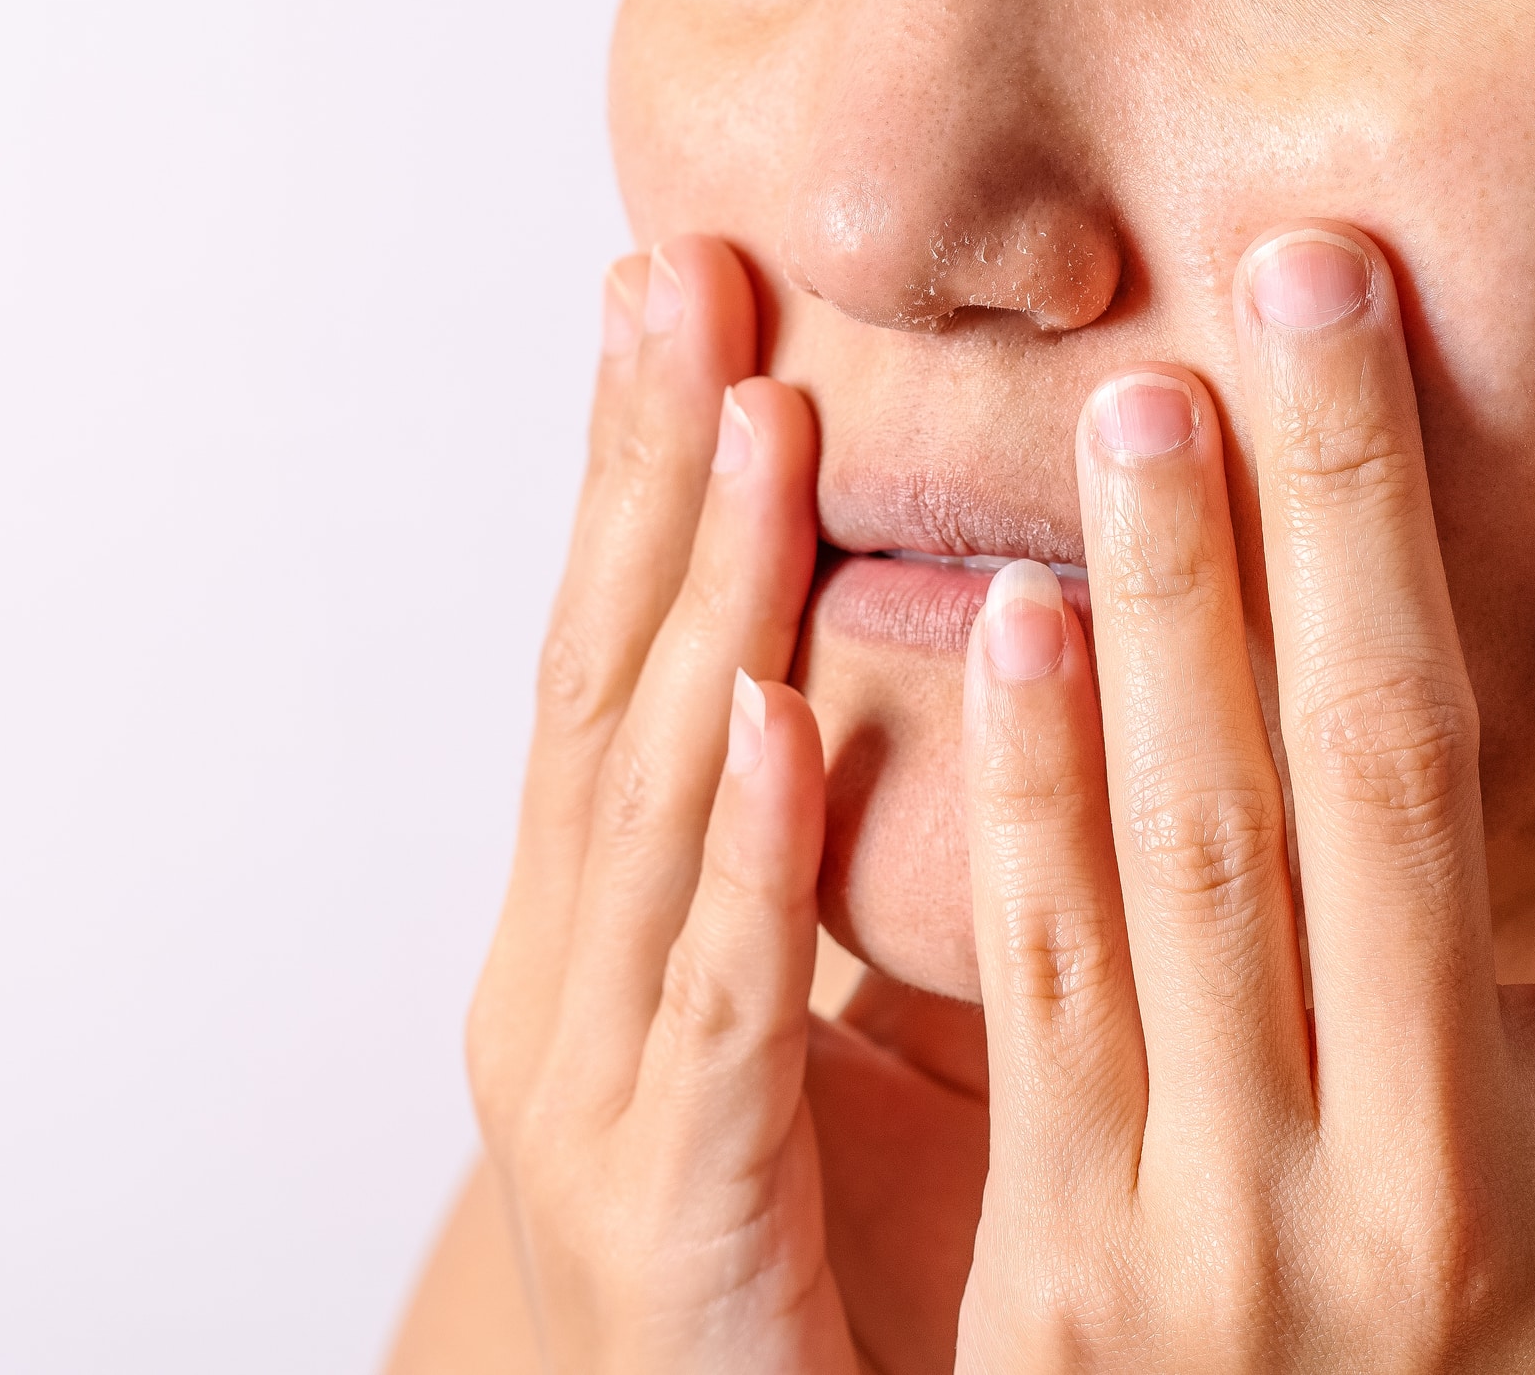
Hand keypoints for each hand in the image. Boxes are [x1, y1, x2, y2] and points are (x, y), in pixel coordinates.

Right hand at [465, 236, 859, 1371]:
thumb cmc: (799, 1252)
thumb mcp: (817, 1021)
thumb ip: (851, 864)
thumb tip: (970, 670)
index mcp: (600, 933)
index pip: (616, 665)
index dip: (644, 482)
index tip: (698, 304)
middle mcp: (564, 985)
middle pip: (599, 691)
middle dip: (641, 483)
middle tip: (685, 282)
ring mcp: (595, 1093)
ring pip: (643, 815)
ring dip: (695, 612)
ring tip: (749, 429)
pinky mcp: (673, 1206)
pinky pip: (713, 1007)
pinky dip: (734, 857)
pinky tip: (762, 716)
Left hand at [954, 223, 1534, 1368]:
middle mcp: (1488, 1205)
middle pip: (1426, 782)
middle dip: (1372, 509)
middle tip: (1313, 284)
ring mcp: (1274, 1245)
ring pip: (1218, 853)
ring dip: (1183, 604)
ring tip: (1150, 407)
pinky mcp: (1085, 1276)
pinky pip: (1054, 986)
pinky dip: (1034, 790)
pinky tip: (1013, 623)